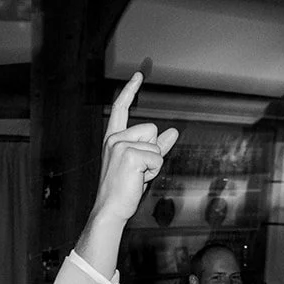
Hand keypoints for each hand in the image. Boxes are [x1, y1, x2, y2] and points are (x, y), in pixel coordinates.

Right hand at [89, 72, 179, 226]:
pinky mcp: (129, 154)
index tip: (139, 74)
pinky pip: (157, 156)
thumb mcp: (142, 165)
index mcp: (114, 138)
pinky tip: (138, 179)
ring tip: (137, 177)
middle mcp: (114, 138)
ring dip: (153, 163)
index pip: (121, 108)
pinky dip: (153, 170)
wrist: (111, 209)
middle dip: (153, 151)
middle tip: (138, 172)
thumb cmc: (124, 190)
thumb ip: (157, 147)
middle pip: (151, 130)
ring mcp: (120, 145)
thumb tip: (173, 132)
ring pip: (156, 144)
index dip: (130, 90)